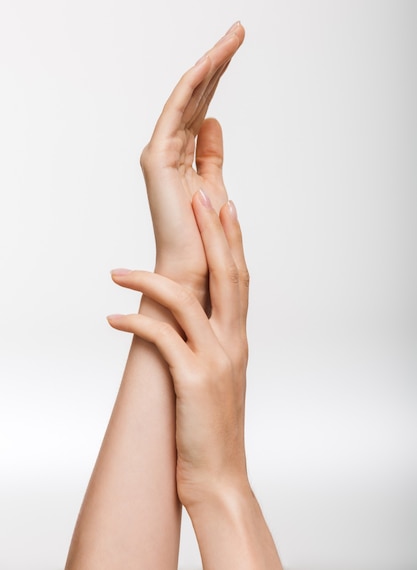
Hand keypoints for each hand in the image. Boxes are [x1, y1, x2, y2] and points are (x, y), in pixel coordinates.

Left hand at [108, 188, 249, 507]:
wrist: (220, 475)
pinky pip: (161, 339)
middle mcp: (233, 342)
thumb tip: (189, 316)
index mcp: (238, 338)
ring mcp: (215, 360)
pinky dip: (135, 322)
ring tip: (116, 269)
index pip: (239, 277)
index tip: (225, 205)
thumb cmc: (213, 426)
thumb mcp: (219, 375)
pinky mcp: (193, 380)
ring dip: (150, 280)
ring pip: (189, 301)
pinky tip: (113, 317)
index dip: (233, 239)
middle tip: (202, 196)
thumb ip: (210, 341)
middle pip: (228, 275)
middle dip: (214, 232)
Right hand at [140, 22, 244, 302]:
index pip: (201, 107)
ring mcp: (160, 152)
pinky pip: (177, 112)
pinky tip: (212, 61)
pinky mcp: (157, 158)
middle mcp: (168, 149)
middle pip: (196, 96)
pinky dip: (194, 85)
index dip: (219, 78)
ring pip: (187, 97)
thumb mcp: (213, 184)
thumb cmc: (203, 236)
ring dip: (210, 64)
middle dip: (218, 62)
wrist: (192, 271)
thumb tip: (214, 121)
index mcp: (181, 156)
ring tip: (234, 36)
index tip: (237, 50)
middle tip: (238, 30)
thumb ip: (210, 154)